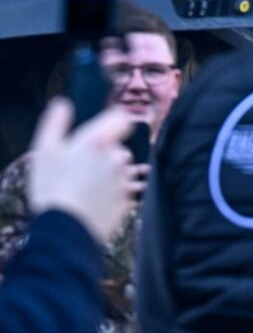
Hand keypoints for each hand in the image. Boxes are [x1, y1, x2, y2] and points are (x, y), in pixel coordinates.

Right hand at [27, 100, 141, 246]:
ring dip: (113, 172)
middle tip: (82, 168)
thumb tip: (62, 104)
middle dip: (106, 153)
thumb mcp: (44, 152)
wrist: (65, 229)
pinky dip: (119, 190)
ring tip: (90, 185)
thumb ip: (55, 123)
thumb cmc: (51, 189)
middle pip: (119, 147)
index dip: (115, 121)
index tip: (106, 127)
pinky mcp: (128, 198)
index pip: (122, 118)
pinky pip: (128, 188)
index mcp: (98, 142)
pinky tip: (101, 197)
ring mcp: (125, 179)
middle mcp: (117, 157)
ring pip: (124, 168)